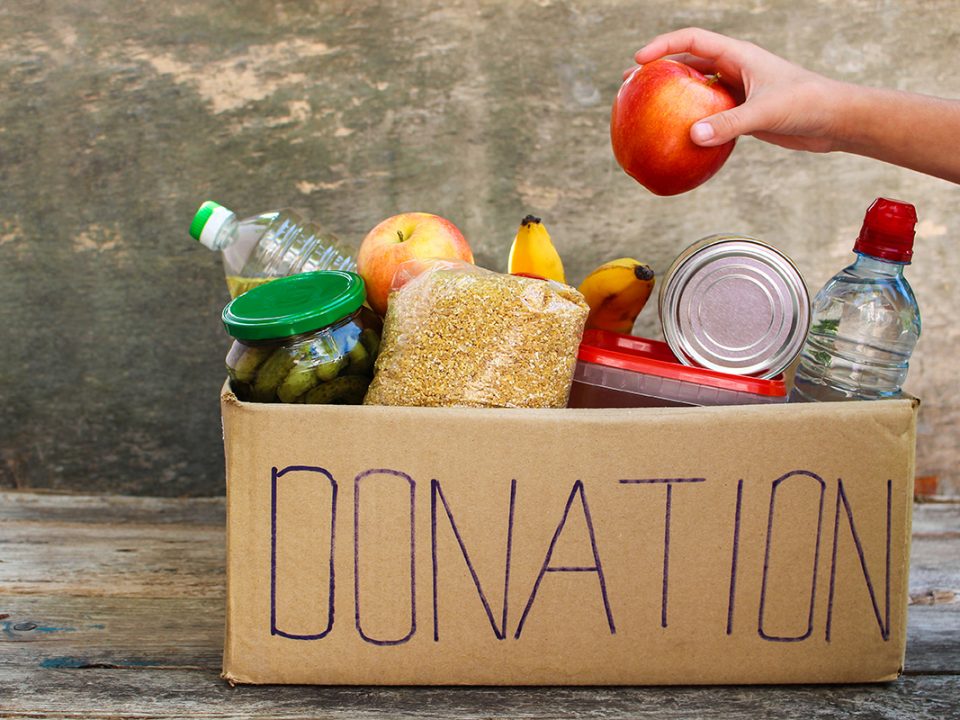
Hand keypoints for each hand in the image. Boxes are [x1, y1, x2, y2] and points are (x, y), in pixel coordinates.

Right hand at [631, 27, 842, 152]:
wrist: (834, 120)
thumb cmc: (807, 105)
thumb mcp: (766, 112)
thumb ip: (729, 124)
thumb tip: (692, 137)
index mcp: (738, 55)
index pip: (693, 41)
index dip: (663, 46)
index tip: (639, 61)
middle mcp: (735, 69)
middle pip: (687, 63)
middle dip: (658, 71)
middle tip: (629, 84)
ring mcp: (737, 91)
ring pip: (695, 91)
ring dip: (671, 98)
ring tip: (645, 111)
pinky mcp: (742, 113)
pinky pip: (707, 116)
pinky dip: (689, 124)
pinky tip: (675, 140)